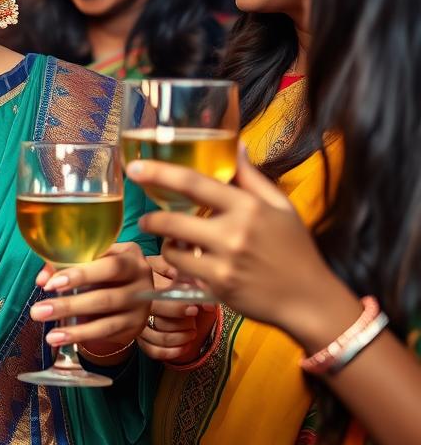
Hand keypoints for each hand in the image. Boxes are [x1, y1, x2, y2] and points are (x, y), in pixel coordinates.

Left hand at [31, 242, 152, 350]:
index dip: (80, 274)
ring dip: (74, 329)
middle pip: (105, 297)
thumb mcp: (90, 259)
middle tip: (38, 311)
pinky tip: (59, 338)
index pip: (107, 264)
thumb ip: (64, 263)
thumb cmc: (102, 269)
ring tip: (49, 335)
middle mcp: (141, 281)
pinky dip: (81, 336)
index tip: (51, 284)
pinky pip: (106, 333)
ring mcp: (141, 307)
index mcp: (130, 255)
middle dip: (69, 305)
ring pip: (106, 321)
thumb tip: (42, 280)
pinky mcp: (135, 327)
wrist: (129, 292)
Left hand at [132, 145, 342, 335]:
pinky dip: (179, 262)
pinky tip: (187, 258)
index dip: (160, 172)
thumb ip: (251, 177)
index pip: (194, 183)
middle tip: (146, 216)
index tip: (135, 168)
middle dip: (151, 217)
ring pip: (172, 248)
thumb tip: (236, 145)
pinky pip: (182, 269)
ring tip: (171, 238)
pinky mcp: (219, 287)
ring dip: (165, 242)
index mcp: (248, 206)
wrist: (309, 300)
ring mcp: (225, 263)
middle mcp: (234, 233)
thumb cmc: (295, 249)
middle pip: (173, 220)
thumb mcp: (281, 207)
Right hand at [137, 255, 214, 362]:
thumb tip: (207, 302)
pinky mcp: (141, 338)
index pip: (156, 292)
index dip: (176, 304)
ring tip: (192, 331)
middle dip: (179, 320)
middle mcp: (138, 299)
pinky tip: (185, 346)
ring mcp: (137, 320)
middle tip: (193, 317)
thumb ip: (198, 285)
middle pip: (154, 313)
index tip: (193, 309)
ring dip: (179, 336)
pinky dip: (171, 351)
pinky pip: (152, 349)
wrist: (181, 305)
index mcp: (147, 277)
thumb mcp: (190, 279)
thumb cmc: (185, 288)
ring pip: (155, 334)